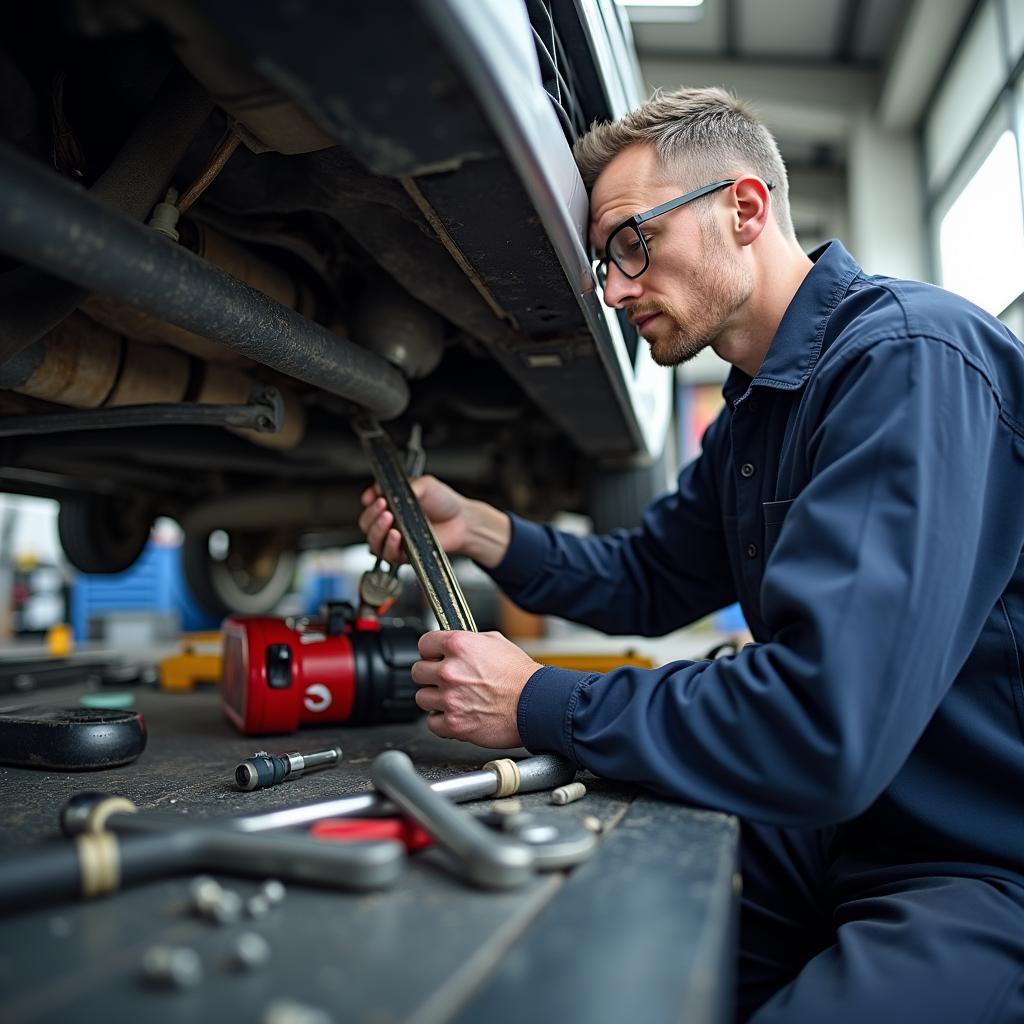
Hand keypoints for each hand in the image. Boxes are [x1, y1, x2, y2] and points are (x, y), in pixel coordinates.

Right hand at [358, 475, 469, 564]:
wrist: (462, 521)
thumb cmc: (445, 502)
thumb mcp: (424, 484)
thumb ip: (403, 485)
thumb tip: (382, 487)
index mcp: (391, 504)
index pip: (369, 504)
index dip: (368, 501)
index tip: (373, 497)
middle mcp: (390, 523)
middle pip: (366, 524)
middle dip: (372, 515)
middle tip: (382, 506)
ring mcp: (396, 540)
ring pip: (373, 541)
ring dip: (377, 530)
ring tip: (388, 518)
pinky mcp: (404, 555)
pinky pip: (388, 555)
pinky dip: (389, 546)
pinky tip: (396, 535)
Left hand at [411, 630, 542, 748]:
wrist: (536, 704)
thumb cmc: (521, 676)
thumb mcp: (496, 642)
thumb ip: (468, 641)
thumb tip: (454, 644)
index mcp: (459, 646)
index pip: (424, 644)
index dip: (431, 651)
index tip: (435, 657)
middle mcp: (450, 671)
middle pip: (417, 671)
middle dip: (430, 675)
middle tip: (446, 679)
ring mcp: (450, 699)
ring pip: (421, 698)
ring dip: (435, 699)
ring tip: (454, 698)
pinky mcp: (454, 723)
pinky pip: (432, 722)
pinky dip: (441, 721)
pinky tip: (456, 714)